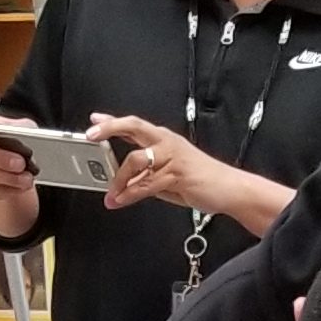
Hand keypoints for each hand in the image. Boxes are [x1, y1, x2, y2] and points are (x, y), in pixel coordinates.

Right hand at [0, 115, 41, 235]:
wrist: (6, 158)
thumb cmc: (12, 138)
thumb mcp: (21, 127)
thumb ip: (23, 128)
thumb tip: (28, 136)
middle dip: (2, 160)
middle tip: (21, 164)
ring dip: (9, 178)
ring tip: (27, 179)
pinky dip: (7, 189)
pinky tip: (21, 188)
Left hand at [90, 113, 243, 217]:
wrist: (228, 188)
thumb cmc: (200, 180)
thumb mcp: (166, 177)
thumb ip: (145, 177)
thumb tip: (123, 184)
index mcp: (164, 140)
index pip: (134, 126)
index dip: (112, 122)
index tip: (94, 120)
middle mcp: (167, 142)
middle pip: (134, 127)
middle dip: (110, 128)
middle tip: (91, 135)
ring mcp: (172, 156)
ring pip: (136, 160)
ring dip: (118, 179)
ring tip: (111, 194)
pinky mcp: (177, 173)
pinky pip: (146, 183)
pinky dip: (130, 193)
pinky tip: (121, 200)